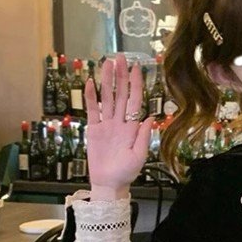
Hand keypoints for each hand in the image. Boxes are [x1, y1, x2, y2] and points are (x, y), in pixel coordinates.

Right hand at [84, 53, 153, 191]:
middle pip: (120, 94)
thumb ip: (144, 137)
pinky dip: (91, 97)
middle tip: (120, 58)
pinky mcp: (94, 129)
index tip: (137, 68)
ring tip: (106, 63)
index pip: (135, 101)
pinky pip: (92, 110)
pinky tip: (91, 82)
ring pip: (107, 98)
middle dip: (121, 76)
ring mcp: (107, 124)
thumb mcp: (139, 156)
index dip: (136, 84)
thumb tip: (151, 118)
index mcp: (133, 127)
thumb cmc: (127, 172)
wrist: (110, 183)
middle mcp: (120, 122)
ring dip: (106, 81)